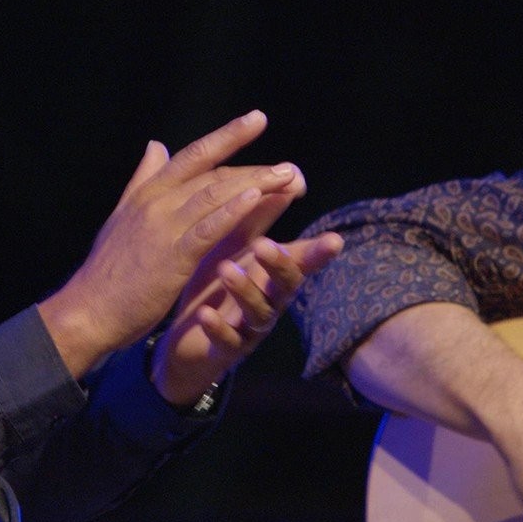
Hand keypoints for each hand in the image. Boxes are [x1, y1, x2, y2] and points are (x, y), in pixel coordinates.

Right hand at [38, 110, 305, 377]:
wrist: (88, 310)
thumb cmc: (108, 270)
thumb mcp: (122, 216)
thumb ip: (142, 179)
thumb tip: (155, 145)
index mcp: (148, 192)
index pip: (195, 155)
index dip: (228, 135)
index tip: (257, 119)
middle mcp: (157, 202)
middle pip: (214, 173)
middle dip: (256, 168)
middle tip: (292, 169)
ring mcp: (164, 226)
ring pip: (216, 194)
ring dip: (256, 183)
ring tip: (289, 178)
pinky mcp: (172, 255)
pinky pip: (208, 227)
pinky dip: (233, 210)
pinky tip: (257, 199)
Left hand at [150, 230, 344, 405]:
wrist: (187, 338)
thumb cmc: (216, 284)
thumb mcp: (235, 245)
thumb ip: (259, 214)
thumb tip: (288, 173)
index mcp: (272, 274)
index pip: (301, 259)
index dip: (319, 252)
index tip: (335, 240)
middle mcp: (269, 300)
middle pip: (286, 285)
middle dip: (279, 265)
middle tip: (264, 244)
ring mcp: (250, 326)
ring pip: (259, 312)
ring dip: (245, 290)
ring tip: (225, 269)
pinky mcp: (227, 348)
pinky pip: (227, 340)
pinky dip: (218, 327)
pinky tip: (205, 313)